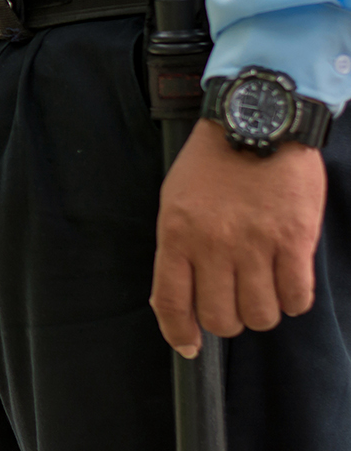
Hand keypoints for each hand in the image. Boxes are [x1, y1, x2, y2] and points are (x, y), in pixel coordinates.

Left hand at [150, 119, 325, 356]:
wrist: (258, 122)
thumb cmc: (211, 163)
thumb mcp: (175, 200)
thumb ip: (174, 249)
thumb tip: (175, 298)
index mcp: (176, 234)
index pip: (171, 301)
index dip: (179, 333)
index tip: (189, 346)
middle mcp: (213, 244)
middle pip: (220, 318)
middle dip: (228, 320)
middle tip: (234, 302)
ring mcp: (255, 244)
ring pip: (261, 315)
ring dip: (262, 311)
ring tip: (262, 289)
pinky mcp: (294, 240)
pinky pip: (296, 298)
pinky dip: (293, 300)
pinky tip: (287, 282)